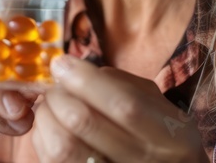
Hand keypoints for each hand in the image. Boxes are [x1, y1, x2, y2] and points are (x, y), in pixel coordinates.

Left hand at [32, 55, 207, 162]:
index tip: (63, 63)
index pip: (124, 105)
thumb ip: (122, 84)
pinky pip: (51, 160)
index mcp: (172, 137)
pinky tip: (51, 126)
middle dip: (60, 95)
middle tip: (56, 86)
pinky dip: (42, 137)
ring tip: (51, 105)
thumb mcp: (158, 106)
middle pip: (85, 124)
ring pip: (62, 147)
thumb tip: (74, 70)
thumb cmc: (159, 133)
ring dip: (47, 116)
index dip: (87, 81)